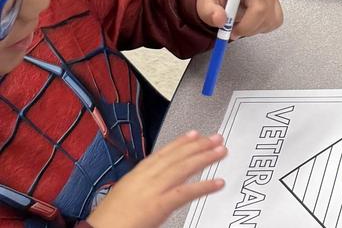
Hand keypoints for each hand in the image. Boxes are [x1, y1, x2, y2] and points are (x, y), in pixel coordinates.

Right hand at [86, 131, 227, 227]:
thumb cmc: (110, 218)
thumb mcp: (126, 191)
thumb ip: (143, 183)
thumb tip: (158, 179)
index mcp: (137, 174)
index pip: (163, 153)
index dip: (180, 142)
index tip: (195, 134)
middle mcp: (146, 178)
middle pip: (176, 157)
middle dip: (198, 146)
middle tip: (216, 138)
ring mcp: (153, 190)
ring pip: (183, 168)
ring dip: (204, 158)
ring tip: (220, 152)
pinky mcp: (159, 205)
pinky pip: (186, 193)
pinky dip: (204, 186)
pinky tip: (217, 183)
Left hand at [196, 0, 282, 38]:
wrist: (221, 6)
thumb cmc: (216, 0)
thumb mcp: (205, 4)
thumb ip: (210, 11)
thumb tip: (220, 19)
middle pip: (262, 7)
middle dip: (247, 25)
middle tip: (233, 31)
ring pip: (268, 18)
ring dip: (251, 29)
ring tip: (239, 26)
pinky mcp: (275, 10)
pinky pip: (273, 23)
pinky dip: (260, 30)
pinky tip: (250, 26)